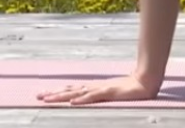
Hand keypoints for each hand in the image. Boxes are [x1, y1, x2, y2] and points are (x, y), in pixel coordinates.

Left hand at [36, 74, 159, 105]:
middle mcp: (94, 87)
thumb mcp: (112, 93)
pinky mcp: (109, 92)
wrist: (146, 82)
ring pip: (77, 93)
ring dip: (62, 96)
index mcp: (94, 88)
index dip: (57, 92)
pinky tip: (73, 102)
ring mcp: (101, 89)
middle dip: (54, 94)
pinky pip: (93, 96)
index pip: (72, 90)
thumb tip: (87, 98)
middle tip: (38, 96)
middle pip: (70, 90)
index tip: (43, 94)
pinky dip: (82, 99)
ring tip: (49, 99)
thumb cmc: (130, 89)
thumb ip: (101, 95)